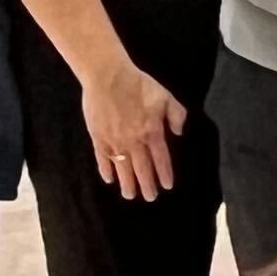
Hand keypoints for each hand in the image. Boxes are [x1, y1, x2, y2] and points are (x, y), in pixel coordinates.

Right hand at [80, 56, 185, 199]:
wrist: (108, 77)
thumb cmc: (139, 85)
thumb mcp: (166, 96)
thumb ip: (176, 115)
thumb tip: (178, 133)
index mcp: (152, 131)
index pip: (161, 158)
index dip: (164, 173)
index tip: (167, 186)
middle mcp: (134, 140)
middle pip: (142, 168)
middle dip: (147, 185)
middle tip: (150, 198)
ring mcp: (115, 140)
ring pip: (122, 168)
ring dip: (127, 183)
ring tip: (130, 195)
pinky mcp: (98, 137)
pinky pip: (103, 158)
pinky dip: (106, 170)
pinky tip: (109, 179)